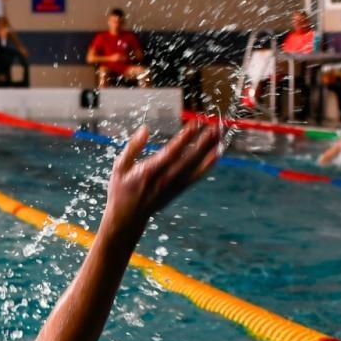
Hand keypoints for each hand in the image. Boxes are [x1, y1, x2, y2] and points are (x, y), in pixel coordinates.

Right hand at [101, 120, 221, 240]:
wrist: (128, 218)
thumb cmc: (121, 190)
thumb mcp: (120, 167)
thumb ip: (133, 147)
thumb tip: (145, 129)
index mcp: (149, 172)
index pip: (171, 152)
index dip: (184, 138)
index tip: (195, 123)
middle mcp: (165, 179)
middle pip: (189, 159)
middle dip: (203, 141)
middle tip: (216, 125)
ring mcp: (174, 185)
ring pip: (196, 166)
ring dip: (209, 149)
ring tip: (220, 133)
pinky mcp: (179, 189)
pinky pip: (197, 175)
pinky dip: (208, 164)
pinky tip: (217, 152)